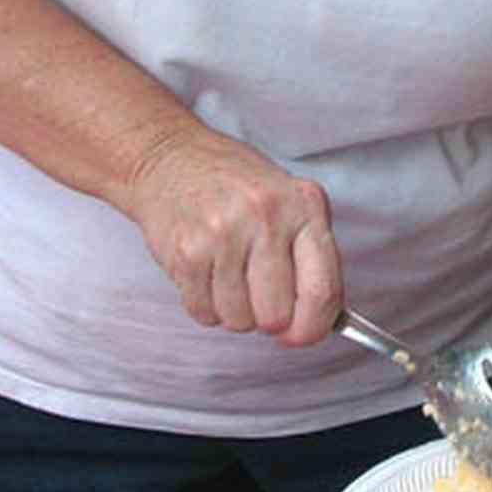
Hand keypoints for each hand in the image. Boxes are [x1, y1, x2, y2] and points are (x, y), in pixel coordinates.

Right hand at [125, 124, 341, 342]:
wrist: (170, 157)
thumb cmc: (235, 183)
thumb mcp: (288, 200)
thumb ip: (310, 255)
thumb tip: (320, 321)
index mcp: (303, 205)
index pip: (321, 290)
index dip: (313, 327)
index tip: (302, 335)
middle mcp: (266, 217)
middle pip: (277, 315)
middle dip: (268, 318)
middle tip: (257, 293)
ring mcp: (224, 234)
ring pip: (238, 320)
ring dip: (234, 311)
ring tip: (229, 276)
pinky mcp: (186, 252)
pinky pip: (204, 313)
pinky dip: (205, 305)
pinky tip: (206, 274)